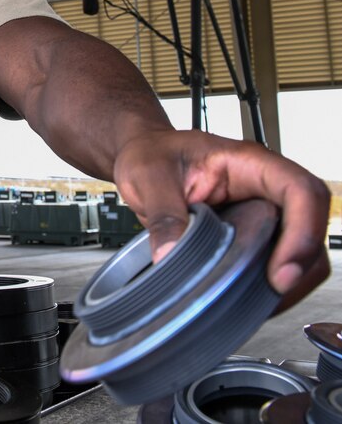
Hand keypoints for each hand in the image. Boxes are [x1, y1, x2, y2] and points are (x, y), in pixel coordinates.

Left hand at [112, 129, 330, 310]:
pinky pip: (273, 262)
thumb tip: (171, 255)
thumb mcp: (148, 176)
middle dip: (299, 265)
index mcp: (247, 163)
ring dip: (285, 280)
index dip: (303, 231)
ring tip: (254, 299)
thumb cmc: (151, 153)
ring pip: (299, 250)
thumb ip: (163, 214)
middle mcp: (263, 188)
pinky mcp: (249, 235)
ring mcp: (259, 212)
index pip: (299, 190)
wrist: (142, 156)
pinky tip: (244, 296)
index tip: (282, 269)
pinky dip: (266, 284)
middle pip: (309, 227)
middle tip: (270, 291)